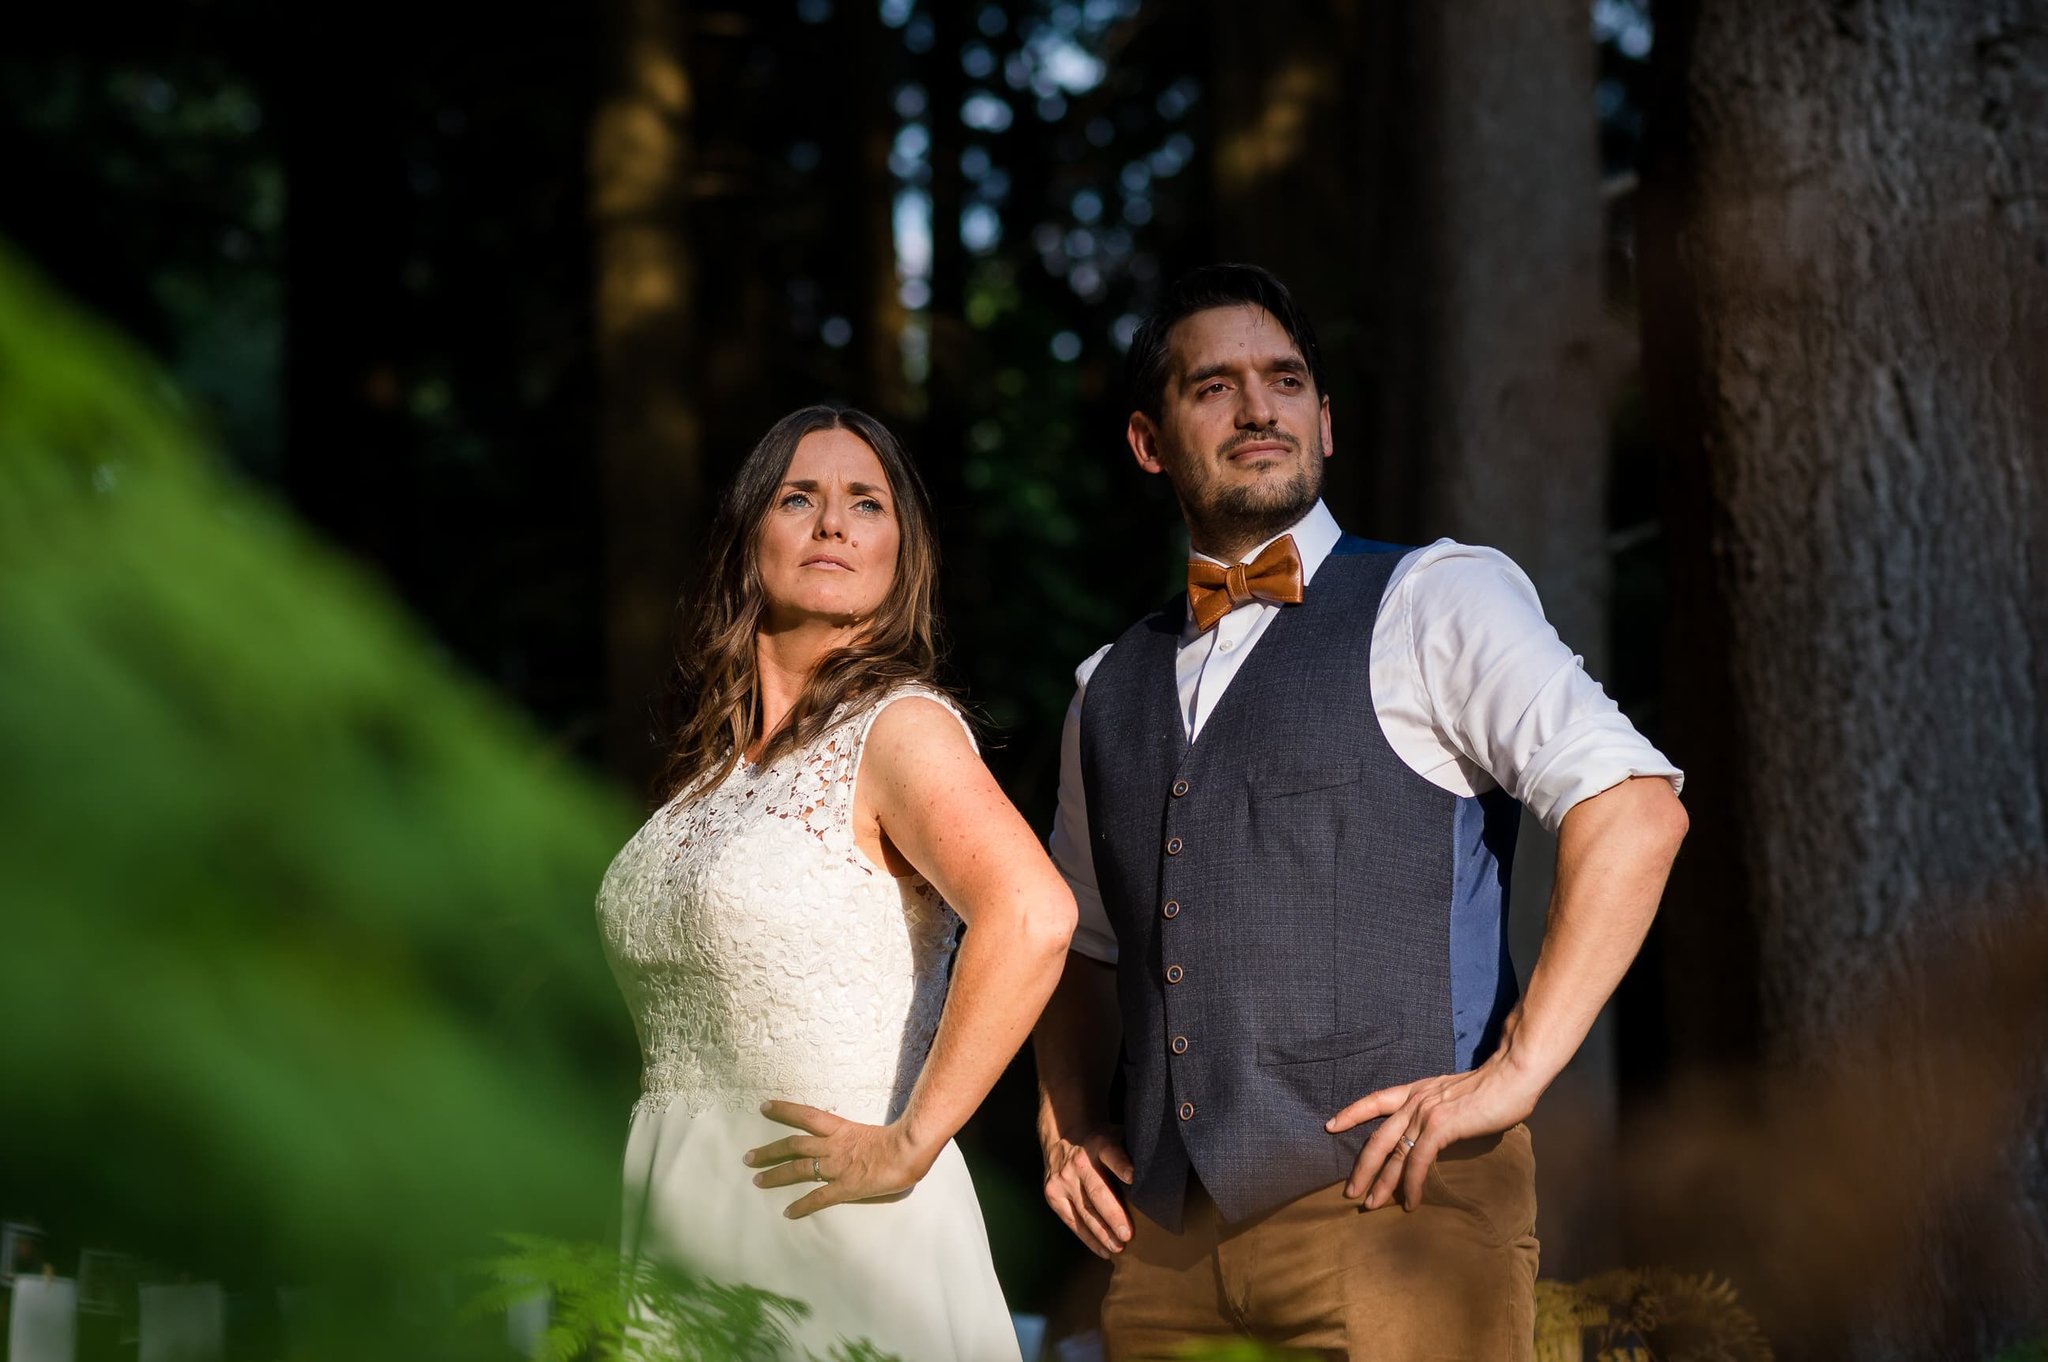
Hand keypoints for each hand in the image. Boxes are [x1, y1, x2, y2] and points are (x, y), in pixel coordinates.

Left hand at [742, 1100, 938, 1218]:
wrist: (909, 1150)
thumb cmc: (901, 1138)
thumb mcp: (875, 1132)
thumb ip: (862, 1139)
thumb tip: (863, 1145)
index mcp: (841, 1129)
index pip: (806, 1115)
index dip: (784, 1110)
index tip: (764, 1107)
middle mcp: (833, 1146)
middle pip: (793, 1145)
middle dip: (769, 1151)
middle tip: (748, 1157)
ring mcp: (837, 1167)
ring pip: (798, 1169)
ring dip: (776, 1175)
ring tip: (757, 1181)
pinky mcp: (844, 1187)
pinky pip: (818, 1198)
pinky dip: (802, 1206)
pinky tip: (788, 1213)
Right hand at [1042, 1126, 1133, 1257]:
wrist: (1062, 1136)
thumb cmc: (1100, 1143)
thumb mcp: (1116, 1137)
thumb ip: (1132, 1154)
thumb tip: (1162, 1177)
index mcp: (1099, 1144)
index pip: (1111, 1154)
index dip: (1121, 1165)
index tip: (1133, 1177)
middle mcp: (1079, 1162)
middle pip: (1097, 1192)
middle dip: (1113, 1215)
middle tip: (1128, 1235)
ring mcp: (1063, 1180)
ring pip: (1084, 1211)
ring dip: (1102, 1233)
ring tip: (1118, 1247)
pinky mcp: (1053, 1195)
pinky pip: (1072, 1221)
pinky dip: (1088, 1238)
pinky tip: (1103, 1250)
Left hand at [1326, 1053, 1542, 1211]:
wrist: (1512, 1076)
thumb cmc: (1493, 1089)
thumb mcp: (1455, 1096)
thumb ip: (1439, 1112)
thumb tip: (1434, 1134)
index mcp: (1417, 1090)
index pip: (1375, 1100)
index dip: (1351, 1113)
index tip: (1330, 1125)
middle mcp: (1415, 1100)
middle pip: (1377, 1137)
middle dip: (1361, 1167)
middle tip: (1349, 1191)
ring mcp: (1426, 1113)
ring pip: (1393, 1153)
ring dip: (1381, 1183)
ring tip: (1371, 1204)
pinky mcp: (1441, 1127)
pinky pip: (1417, 1161)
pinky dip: (1411, 1185)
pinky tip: (1410, 1202)